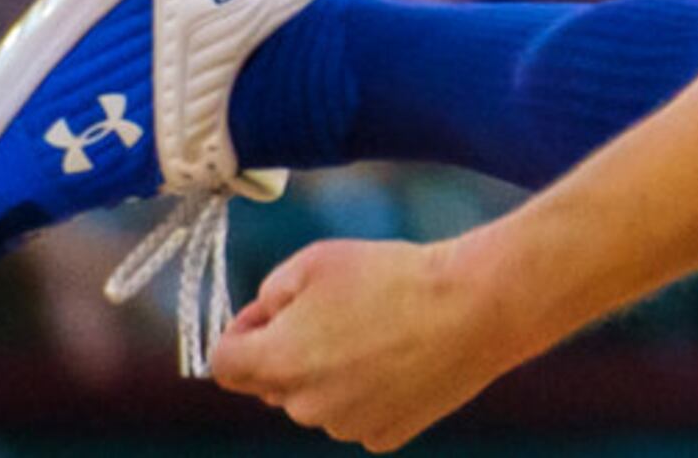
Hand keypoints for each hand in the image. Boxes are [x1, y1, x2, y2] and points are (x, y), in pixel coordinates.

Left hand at [209, 236, 521, 450]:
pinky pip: (359, 412)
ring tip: (380, 328)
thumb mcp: (317, 260)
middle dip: (289, 349)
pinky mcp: (386, 436)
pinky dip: (369, 389)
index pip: (223, 363)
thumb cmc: (394, 276)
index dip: (241, 331)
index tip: (270, 311)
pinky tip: (401, 356)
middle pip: (273, 382)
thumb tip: (266, 315)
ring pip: (318, 398)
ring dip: (331, 370)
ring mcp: (346, 426)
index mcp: (278, 363)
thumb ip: (271, 290)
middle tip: (336, 309)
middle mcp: (304, 406)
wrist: (475, 307)